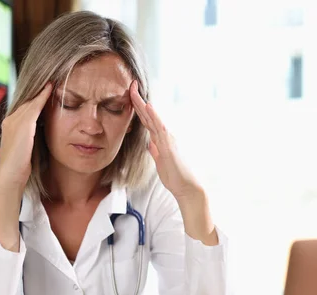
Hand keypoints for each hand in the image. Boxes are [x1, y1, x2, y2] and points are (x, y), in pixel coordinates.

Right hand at [0, 83, 52, 189]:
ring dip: (42, 90)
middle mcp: (10, 120)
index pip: (25, 108)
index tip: (47, 90)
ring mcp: (15, 121)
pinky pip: (35, 106)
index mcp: (10, 126)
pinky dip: (43, 96)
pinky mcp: (23, 125)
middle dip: (39, 91)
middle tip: (52, 79)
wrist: (10, 178)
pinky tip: (51, 88)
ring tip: (53, 79)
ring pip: (31, 101)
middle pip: (27, 101)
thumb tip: (42, 136)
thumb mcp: (27, 150)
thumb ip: (32, 140)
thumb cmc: (21, 169)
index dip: (36, 99)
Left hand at [129, 81, 200, 199]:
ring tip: (134, 90)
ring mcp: (166, 139)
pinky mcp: (168, 145)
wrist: (186, 187)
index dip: (137, 108)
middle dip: (137, 100)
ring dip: (142, 103)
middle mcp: (163, 136)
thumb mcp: (160, 163)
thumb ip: (156, 152)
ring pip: (152, 117)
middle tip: (130, 84)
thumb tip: (150, 145)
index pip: (146, 121)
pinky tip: (147, 106)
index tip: (129, 96)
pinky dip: (153, 116)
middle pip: (147, 115)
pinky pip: (159, 127)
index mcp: (160, 140)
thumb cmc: (175, 176)